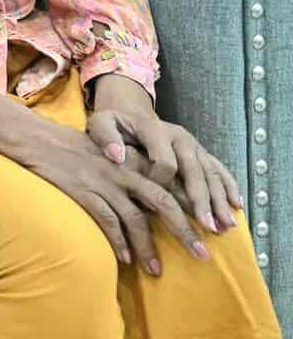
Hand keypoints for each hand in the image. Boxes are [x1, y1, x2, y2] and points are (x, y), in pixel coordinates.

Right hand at [0, 93, 206, 273]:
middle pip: (164, 203)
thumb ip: (130, 173)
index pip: (170, 186)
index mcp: (133, 161)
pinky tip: (125, 259)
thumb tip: (151, 203)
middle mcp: (124, 171)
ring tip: (157, 271)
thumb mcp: (107, 154)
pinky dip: (119, 242)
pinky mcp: (84, 192)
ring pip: (136, 219)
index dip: (191, 209)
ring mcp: (104, 182)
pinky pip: (107, 221)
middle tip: (203, 256)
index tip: (209, 231)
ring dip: (149, 248)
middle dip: (185, 231)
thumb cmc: (71, 149)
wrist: (36, 139)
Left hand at [88, 75, 244, 234]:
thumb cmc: (113, 125)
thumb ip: (105, 136)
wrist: (130, 113)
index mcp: (155, 130)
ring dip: (220, 200)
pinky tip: (237, 205)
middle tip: (207, 225)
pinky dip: (229, 187)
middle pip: (195, 171)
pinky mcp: (201, 152)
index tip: (151, 203)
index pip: (165, 162)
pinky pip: (219, 169)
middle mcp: (180, 136)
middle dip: (202, 200)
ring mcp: (194, 145)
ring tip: (226, 225)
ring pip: (211, 174)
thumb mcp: (101, 123)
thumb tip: (116, 155)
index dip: (160, 183)